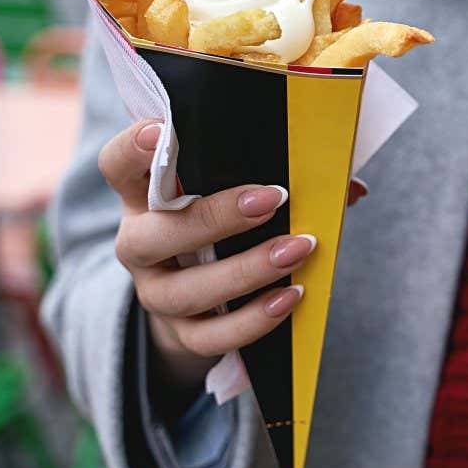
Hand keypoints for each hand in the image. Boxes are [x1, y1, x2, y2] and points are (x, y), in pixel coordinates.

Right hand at [99, 119, 316, 388]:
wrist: (201, 305)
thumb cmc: (226, 228)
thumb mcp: (238, 195)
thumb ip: (282, 178)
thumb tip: (349, 186)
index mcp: (144, 196)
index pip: (118, 165)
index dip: (131, 149)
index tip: (159, 132)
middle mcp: (139, 244)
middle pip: (153, 234)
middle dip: (214, 217)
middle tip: (271, 199)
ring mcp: (156, 293)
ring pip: (185, 290)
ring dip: (246, 270)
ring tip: (298, 250)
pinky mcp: (181, 334)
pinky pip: (210, 335)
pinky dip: (253, 319)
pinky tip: (289, 299)